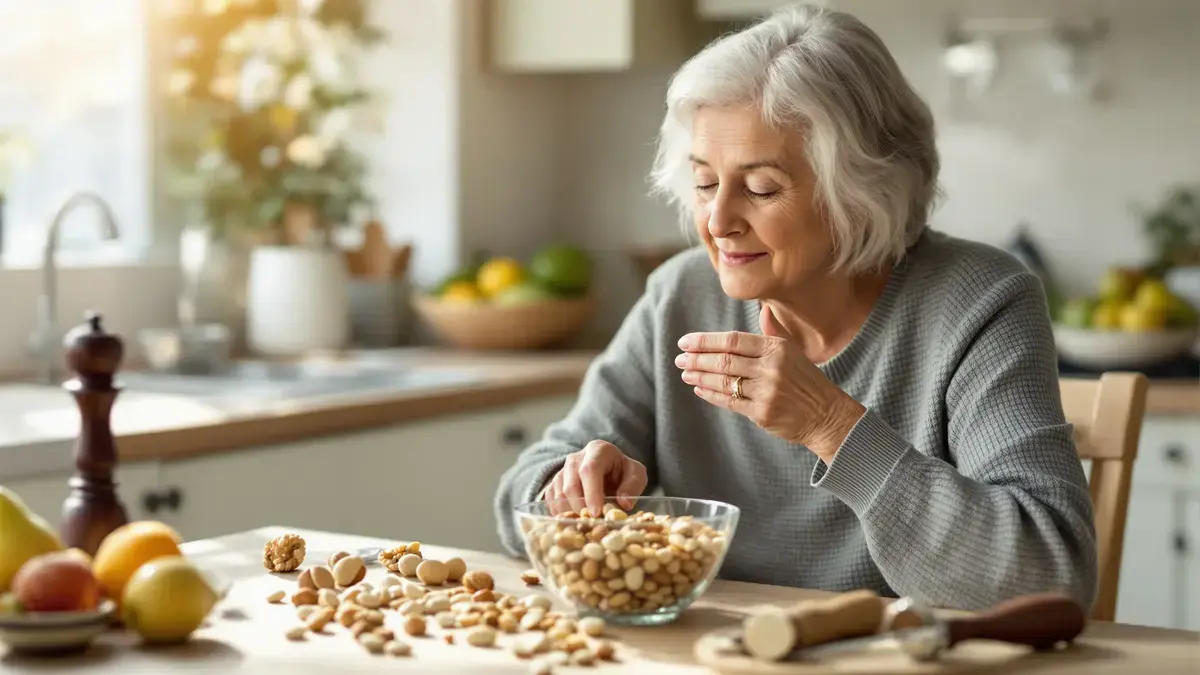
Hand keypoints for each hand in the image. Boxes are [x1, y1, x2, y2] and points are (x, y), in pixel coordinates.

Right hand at [542, 441, 647, 515]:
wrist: (608, 470)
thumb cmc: (623, 472)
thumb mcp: (636, 474)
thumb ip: (633, 485)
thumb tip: (623, 503)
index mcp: (598, 450)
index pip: (589, 470)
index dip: (591, 492)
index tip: (596, 512)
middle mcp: (576, 458)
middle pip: (571, 485)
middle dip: (580, 508)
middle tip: (592, 523)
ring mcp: (562, 470)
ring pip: (558, 495)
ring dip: (570, 513)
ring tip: (584, 523)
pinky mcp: (554, 483)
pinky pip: (551, 501)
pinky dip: (560, 514)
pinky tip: (573, 520)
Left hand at [674, 304, 864, 462]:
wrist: (826, 415)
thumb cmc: (806, 381)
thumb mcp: (795, 351)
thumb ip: (774, 331)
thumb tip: (763, 308)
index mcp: (777, 348)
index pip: (732, 340)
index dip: (705, 341)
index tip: (685, 342)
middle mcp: (771, 367)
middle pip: (724, 360)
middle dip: (696, 358)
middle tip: (679, 358)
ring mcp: (766, 391)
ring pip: (723, 380)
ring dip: (699, 376)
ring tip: (685, 373)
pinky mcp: (762, 413)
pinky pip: (729, 401)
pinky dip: (710, 394)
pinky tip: (699, 388)